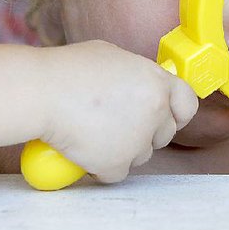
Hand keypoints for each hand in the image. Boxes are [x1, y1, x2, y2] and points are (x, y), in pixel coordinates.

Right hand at [36, 40, 197, 182]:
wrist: (40, 93)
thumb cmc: (68, 70)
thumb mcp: (113, 57)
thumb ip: (136, 75)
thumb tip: (141, 85)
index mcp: (156, 81)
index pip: (187, 103)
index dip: (177, 113)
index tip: (165, 117)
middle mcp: (155, 110)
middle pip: (164, 134)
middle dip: (144, 132)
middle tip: (115, 123)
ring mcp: (138, 138)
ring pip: (141, 155)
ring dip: (122, 149)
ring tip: (93, 131)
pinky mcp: (118, 163)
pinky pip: (116, 172)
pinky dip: (100, 166)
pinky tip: (83, 147)